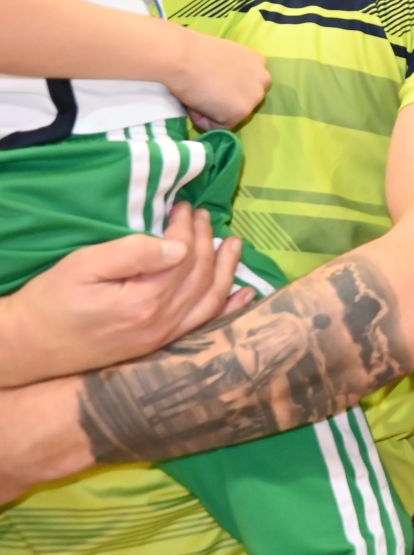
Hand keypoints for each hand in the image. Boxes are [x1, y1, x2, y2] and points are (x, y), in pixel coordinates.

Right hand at [0, 203, 250, 385]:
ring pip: (210, 299)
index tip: (183, 206)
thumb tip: (180, 245)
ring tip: (234, 243)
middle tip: (204, 215)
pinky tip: (243, 294)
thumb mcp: (84, 266)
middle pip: (202, 275)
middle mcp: (163, 322)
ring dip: (226, 269)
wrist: (29, 347)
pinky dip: (227, 307)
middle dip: (208, 240)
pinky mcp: (159, 346)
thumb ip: (134, 254)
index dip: (188, 227)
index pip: (185, 255)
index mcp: (146, 300)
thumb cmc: (51, 301)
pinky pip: (204, 325)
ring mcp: (164, 338)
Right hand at [165, 26, 270, 131]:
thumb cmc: (193, 52)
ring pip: (233, 114)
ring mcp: (254, 97)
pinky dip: (205, 120)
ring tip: (198, 96)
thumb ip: (232, 71)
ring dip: (214, 111)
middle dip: (223, 101)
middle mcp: (263, 79)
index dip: (225, 88)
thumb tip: (223, 87)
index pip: (246, 85)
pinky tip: (196, 104)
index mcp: (258, 62)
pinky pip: (220, 126)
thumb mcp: (224, 57)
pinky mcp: (241, 112)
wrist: (180, 57)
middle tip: (202, 92)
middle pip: (243, 101)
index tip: (210, 82)